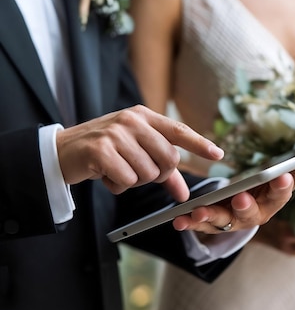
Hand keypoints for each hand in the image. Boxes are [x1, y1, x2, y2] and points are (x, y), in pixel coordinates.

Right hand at [56, 105, 223, 198]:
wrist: (62, 151)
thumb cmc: (103, 151)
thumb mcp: (133, 153)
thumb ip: (162, 171)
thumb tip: (184, 194)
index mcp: (143, 116)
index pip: (178, 130)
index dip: (199, 144)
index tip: (218, 155)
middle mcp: (132, 120)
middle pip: (168, 159)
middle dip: (157, 175)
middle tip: (137, 172)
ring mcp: (116, 133)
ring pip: (148, 173)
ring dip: (134, 181)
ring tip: (117, 170)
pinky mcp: (101, 150)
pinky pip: (127, 179)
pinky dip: (118, 185)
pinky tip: (105, 175)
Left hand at [172, 161, 294, 232]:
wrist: (243, 209)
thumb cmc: (264, 191)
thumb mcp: (279, 182)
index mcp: (271, 203)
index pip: (279, 196)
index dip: (282, 187)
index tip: (283, 177)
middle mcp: (252, 216)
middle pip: (250, 213)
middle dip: (245, 206)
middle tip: (241, 199)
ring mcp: (231, 222)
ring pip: (222, 221)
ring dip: (210, 217)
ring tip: (199, 211)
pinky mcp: (213, 224)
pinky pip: (201, 224)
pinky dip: (190, 223)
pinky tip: (179, 220)